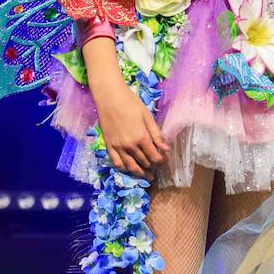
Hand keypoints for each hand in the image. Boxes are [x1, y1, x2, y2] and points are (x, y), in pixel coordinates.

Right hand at [82, 36, 168, 175]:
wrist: (109, 97)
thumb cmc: (131, 103)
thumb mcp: (147, 117)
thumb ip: (156, 134)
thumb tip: (166, 149)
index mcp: (141, 138)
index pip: (154, 156)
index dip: (161, 160)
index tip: (165, 160)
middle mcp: (129, 146)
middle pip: (143, 162)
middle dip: (152, 167)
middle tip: (157, 169)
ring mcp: (117, 147)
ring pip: (130, 166)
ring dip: (139, 172)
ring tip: (146, 176)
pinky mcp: (108, 146)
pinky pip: (116, 162)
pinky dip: (123, 168)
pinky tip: (129, 169)